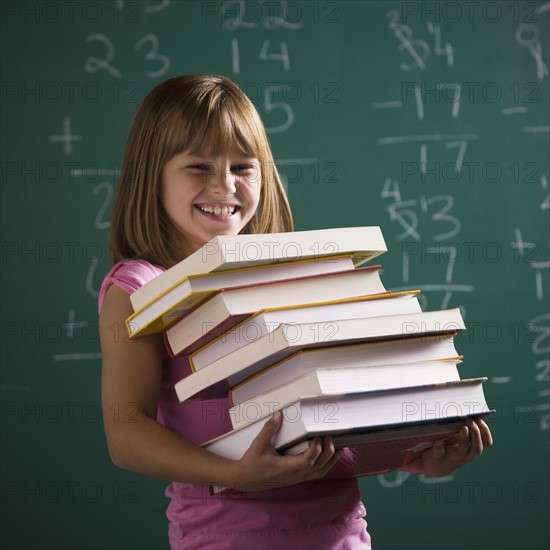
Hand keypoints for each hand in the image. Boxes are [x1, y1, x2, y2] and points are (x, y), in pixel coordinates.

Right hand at [227, 411, 341, 491]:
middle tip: (331, 437)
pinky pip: (315, 474)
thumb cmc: (252, 463)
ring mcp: (296, 478)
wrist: (245, 479)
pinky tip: (328, 457)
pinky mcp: (296, 478)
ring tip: (340, 448)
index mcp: (286, 467)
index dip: (316, 449)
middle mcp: (294, 475)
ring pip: (320, 473)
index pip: (308, 461)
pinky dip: (325, 466)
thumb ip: (269, 429)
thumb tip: (278, 414)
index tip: (318, 437)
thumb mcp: (258, 445)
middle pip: (319, 467)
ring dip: (331, 461)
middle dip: (328, 452)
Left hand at [400, 418, 492, 476]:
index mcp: (471, 449)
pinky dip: (439, 446)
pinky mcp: (437, 457)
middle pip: (477, 448)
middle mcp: (464, 455)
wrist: (434, 466)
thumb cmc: (449, 448)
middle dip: (476, 433)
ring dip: (464, 439)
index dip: (485, 431)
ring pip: (463, 450)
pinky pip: (439, 453)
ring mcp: (451, 457)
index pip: (486, 443)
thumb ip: (465, 430)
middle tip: (470, 420)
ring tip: (463, 427)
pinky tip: (438, 440)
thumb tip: (467, 411)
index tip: (480, 418)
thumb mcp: (460, 441)